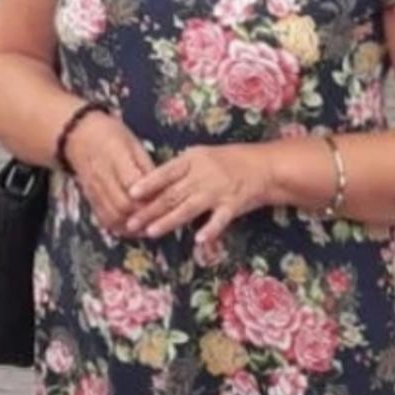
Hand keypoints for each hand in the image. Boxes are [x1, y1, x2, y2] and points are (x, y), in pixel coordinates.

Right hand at [65, 110, 153, 234]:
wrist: (78, 135)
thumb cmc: (112, 135)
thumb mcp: (133, 143)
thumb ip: (146, 166)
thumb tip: (163, 187)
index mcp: (115, 157)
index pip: (134, 184)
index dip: (151, 197)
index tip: (166, 201)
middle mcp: (102, 176)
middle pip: (124, 205)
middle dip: (144, 215)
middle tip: (161, 217)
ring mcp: (94, 190)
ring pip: (113, 216)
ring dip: (133, 226)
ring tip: (150, 227)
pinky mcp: (90, 199)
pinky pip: (104, 219)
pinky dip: (121, 228)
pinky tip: (134, 229)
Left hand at [126, 144, 273, 243]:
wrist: (264, 166)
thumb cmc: (229, 160)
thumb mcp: (202, 155)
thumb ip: (180, 168)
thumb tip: (151, 181)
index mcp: (193, 160)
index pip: (166, 172)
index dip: (148, 183)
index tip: (130, 193)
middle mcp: (203, 175)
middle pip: (172, 194)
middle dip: (150, 209)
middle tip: (131, 222)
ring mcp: (218, 190)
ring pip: (189, 208)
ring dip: (169, 220)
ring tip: (151, 231)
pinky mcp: (233, 204)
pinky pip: (220, 219)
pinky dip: (211, 229)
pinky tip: (199, 240)